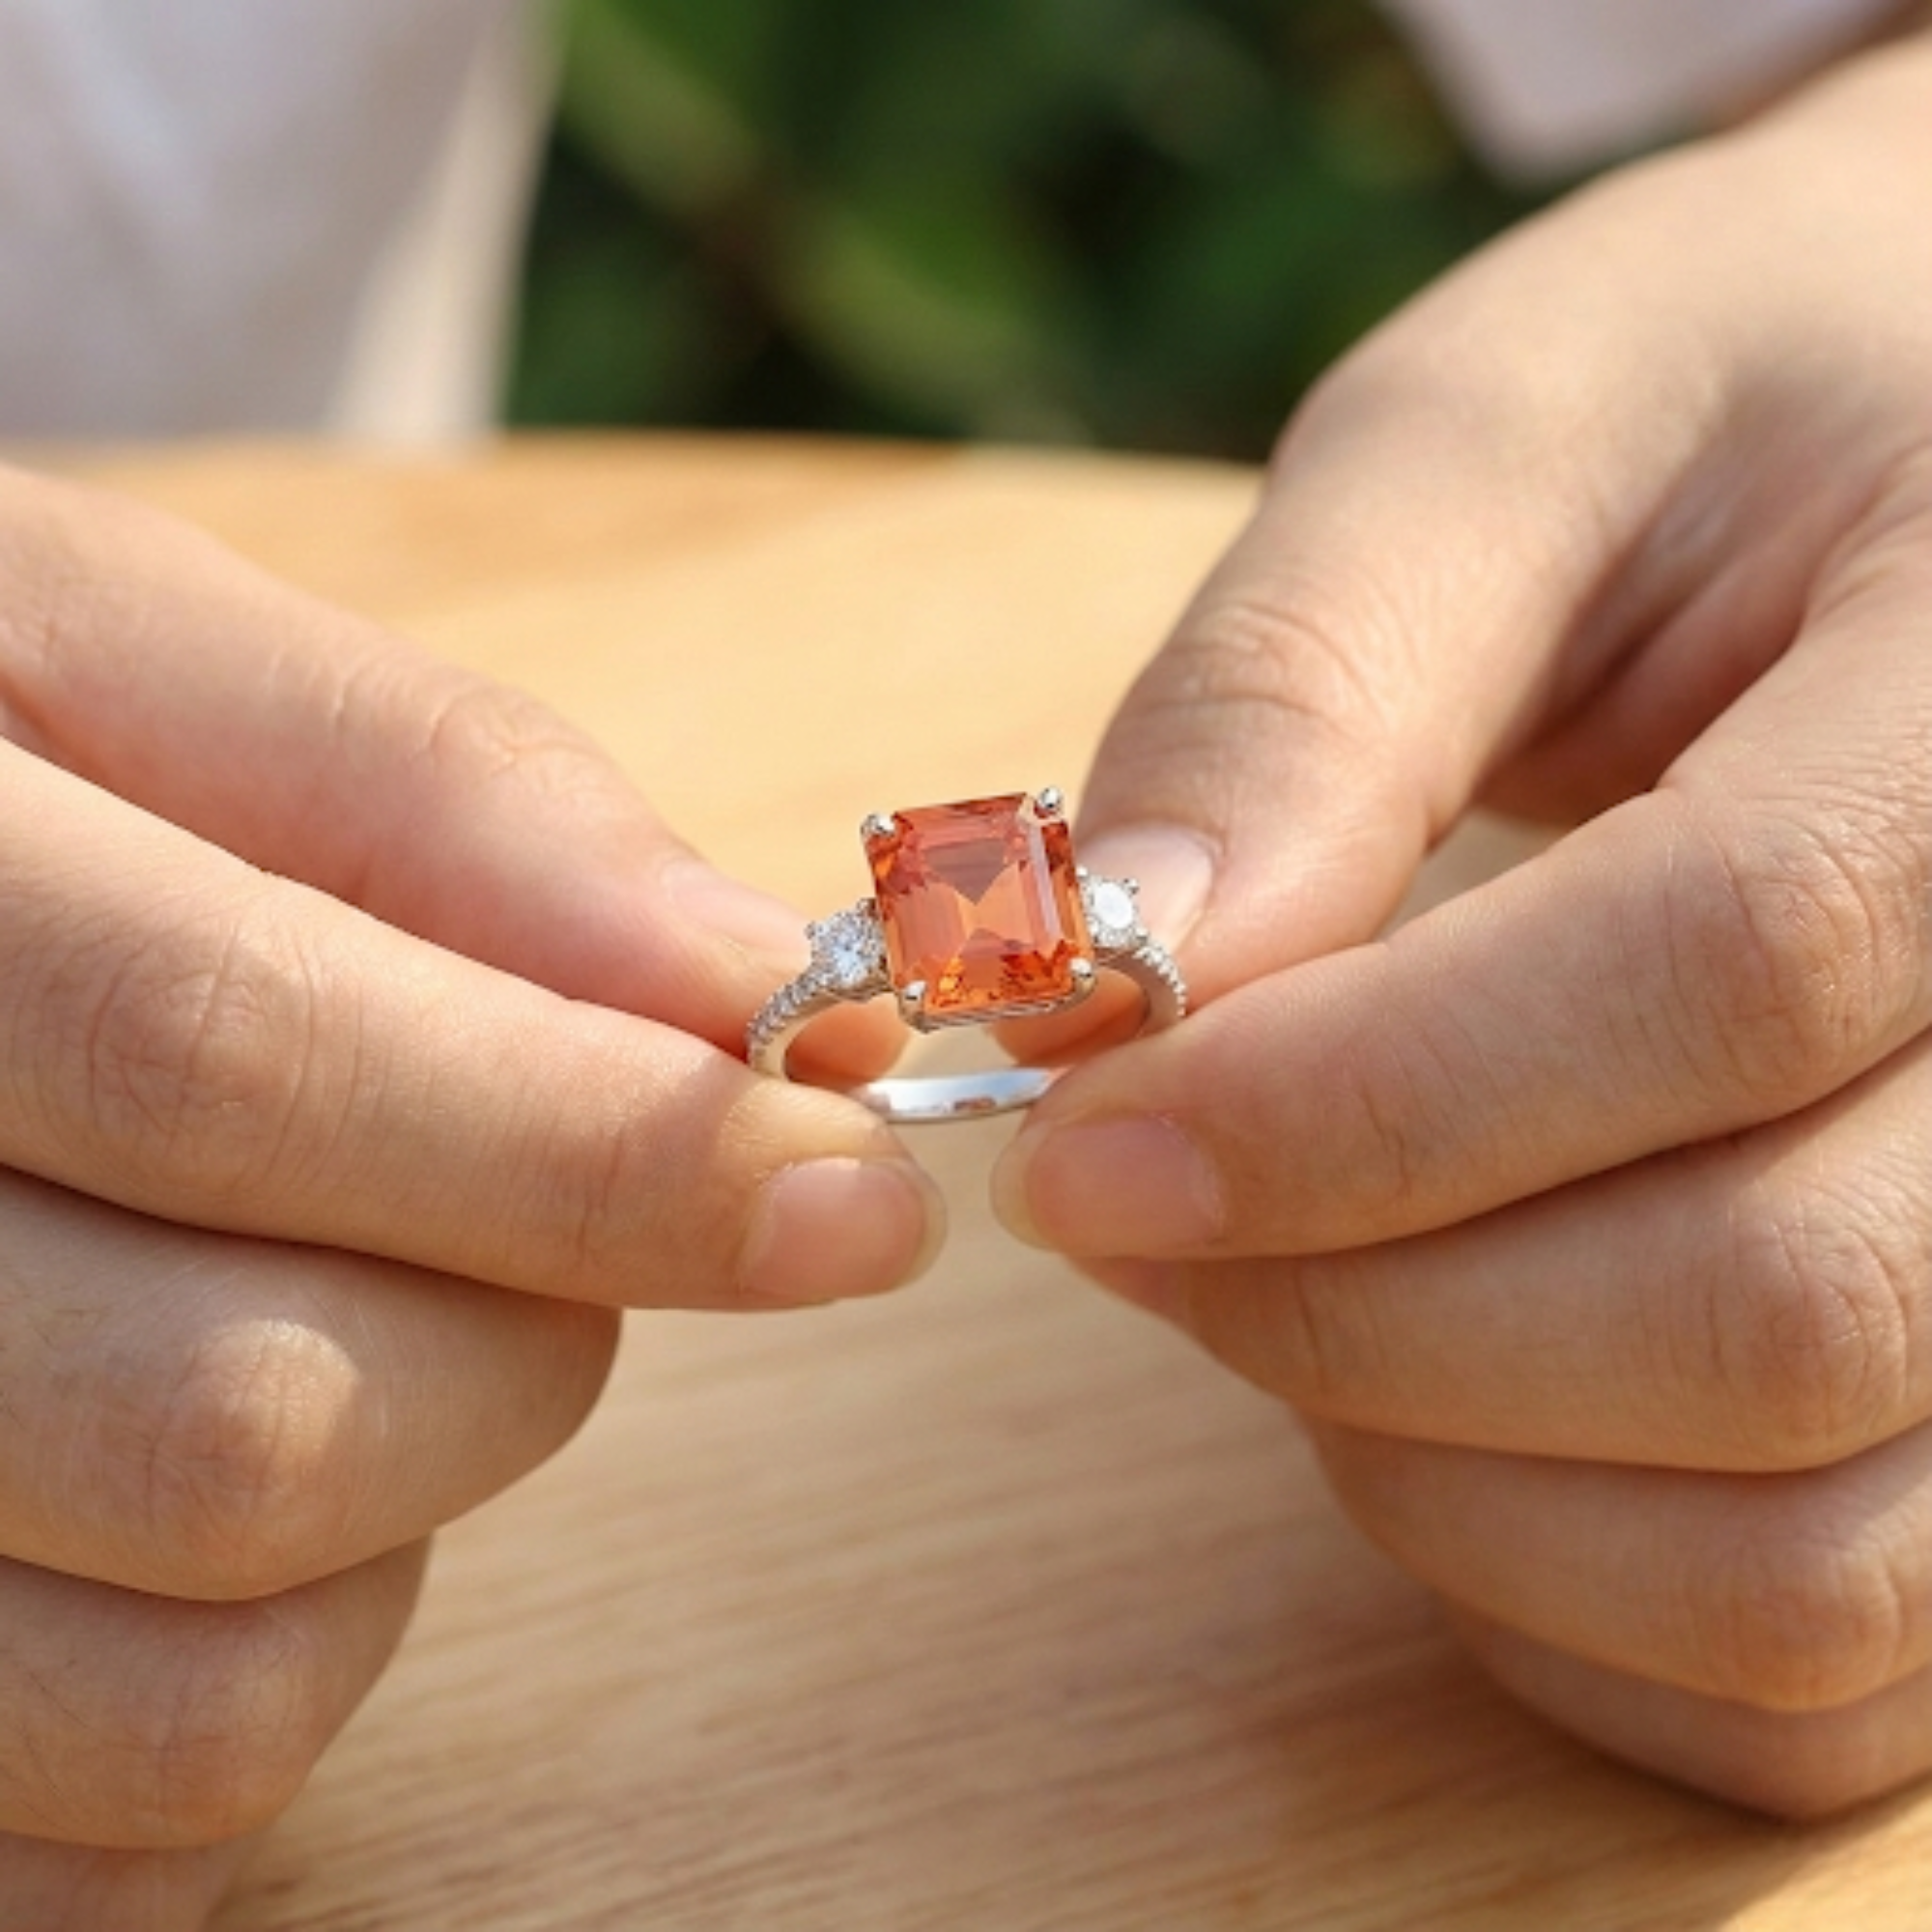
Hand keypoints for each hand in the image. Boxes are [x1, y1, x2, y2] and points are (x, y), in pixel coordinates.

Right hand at [0, 466, 937, 1923]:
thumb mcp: (127, 664)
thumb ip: (440, 799)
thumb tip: (755, 982)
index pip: (228, 1057)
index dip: (588, 1145)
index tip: (848, 1185)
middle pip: (250, 1419)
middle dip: (523, 1335)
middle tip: (545, 1215)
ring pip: (214, 1684)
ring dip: (404, 1511)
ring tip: (326, 1315)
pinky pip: (140, 1830)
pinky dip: (280, 1676)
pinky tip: (213, 1481)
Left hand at [993, 38, 1931, 1815]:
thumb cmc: (1734, 413)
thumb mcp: (1510, 440)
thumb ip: (1310, 684)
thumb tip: (1095, 965)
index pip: (1725, 970)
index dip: (1348, 1104)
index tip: (1071, 1138)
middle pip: (1774, 1316)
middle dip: (1353, 1308)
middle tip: (1127, 1211)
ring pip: (1802, 1562)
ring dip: (1443, 1479)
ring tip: (1273, 1288)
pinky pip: (1811, 1670)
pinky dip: (1554, 1606)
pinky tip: (1419, 1417)